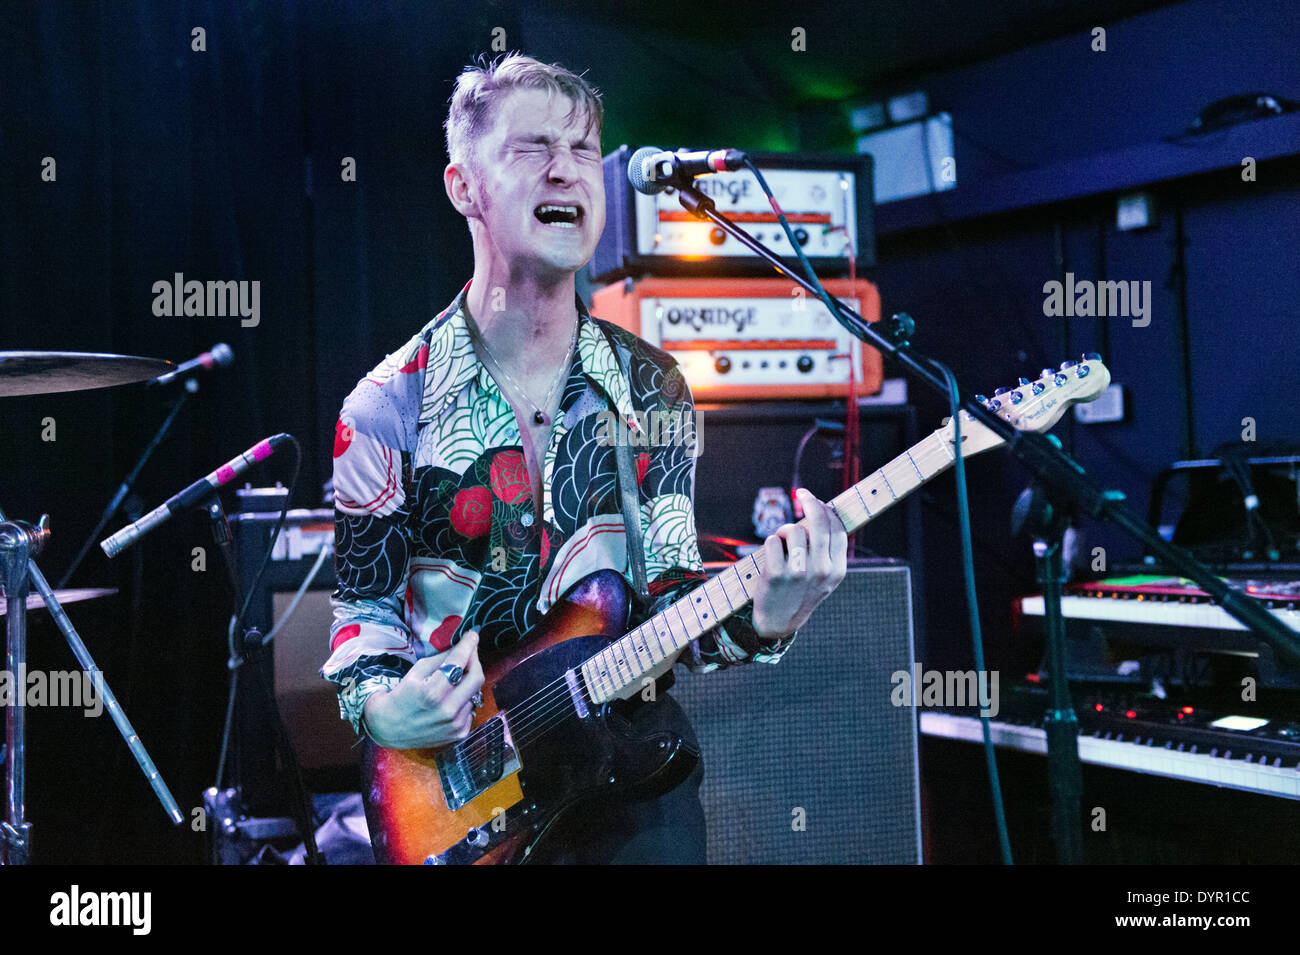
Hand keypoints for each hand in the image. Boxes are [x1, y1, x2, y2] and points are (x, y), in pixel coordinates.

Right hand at [363, 631, 484, 749]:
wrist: (390, 728)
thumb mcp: (416, 672)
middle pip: (477, 677)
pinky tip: (450, 701)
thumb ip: (441, 659)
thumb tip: (462, 647)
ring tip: (453, 681)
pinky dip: (464, 700)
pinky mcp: (459, 734)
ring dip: (467, 682)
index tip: (473, 634)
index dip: (468, 644)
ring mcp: (455, 724)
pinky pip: (471, 708)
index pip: (459, 662)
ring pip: (475, 693)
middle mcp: (447, 710)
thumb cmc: (401, 696)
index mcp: (432, 692)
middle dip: (475, 660)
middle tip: (470, 652)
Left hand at [751, 489, 847, 640]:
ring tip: (782, 543)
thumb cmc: (801, 592)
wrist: (779, 622)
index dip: (827, 510)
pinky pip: (773, 541)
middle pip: (819, 524)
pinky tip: (772, 555)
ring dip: (785, 530)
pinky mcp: (774, 575)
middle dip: (810, 502)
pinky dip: (771, 542)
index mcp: (837, 570)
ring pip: (793, 530)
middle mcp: (821, 571)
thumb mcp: (824, 577)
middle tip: (801, 493)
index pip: (837, 530)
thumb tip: (821, 511)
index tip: (817, 500)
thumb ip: (827, 550)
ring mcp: (797, 573)